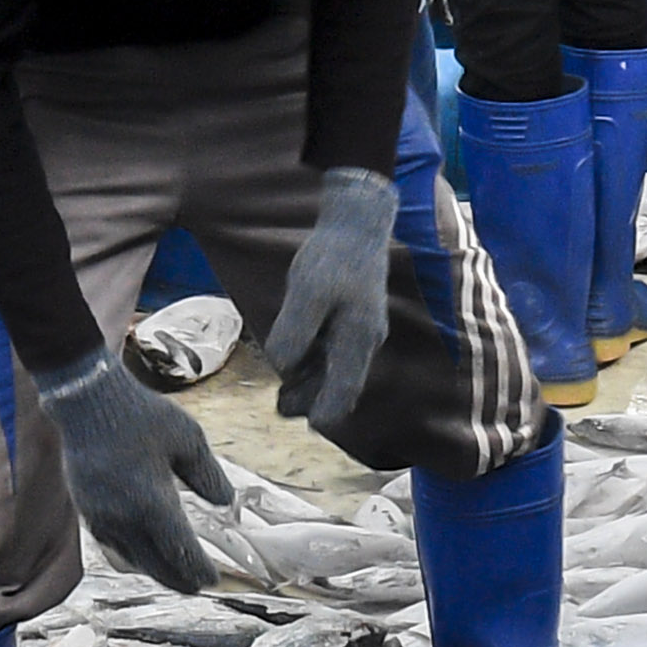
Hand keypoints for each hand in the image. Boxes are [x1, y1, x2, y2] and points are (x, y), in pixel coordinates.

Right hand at [32, 346, 232, 592]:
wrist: (86, 402)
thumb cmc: (142, 416)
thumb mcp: (189, 440)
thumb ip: (209, 476)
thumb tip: (226, 504)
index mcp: (153, 503)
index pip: (180, 552)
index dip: (198, 570)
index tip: (213, 580)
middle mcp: (124, 518)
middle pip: (155, 565)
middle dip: (178, 580)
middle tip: (197, 586)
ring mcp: (101, 517)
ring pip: (131, 559)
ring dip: (154, 570)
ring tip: (174, 573)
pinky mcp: (86, 510)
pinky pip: (113, 545)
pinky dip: (132, 555)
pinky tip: (143, 551)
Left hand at [259, 165, 397, 429]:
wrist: (356, 224)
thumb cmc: (331, 256)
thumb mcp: (306, 291)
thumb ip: (295, 333)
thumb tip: (285, 368)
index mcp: (358, 339)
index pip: (346, 392)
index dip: (325, 413)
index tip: (306, 422)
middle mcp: (366, 342)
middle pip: (342, 389)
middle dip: (312, 400)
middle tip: (280, 403)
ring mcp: (363, 333)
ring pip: (338, 373)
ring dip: (312, 383)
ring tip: (284, 388)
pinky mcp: (355, 322)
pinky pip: (337, 355)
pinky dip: (316, 364)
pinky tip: (297, 357)